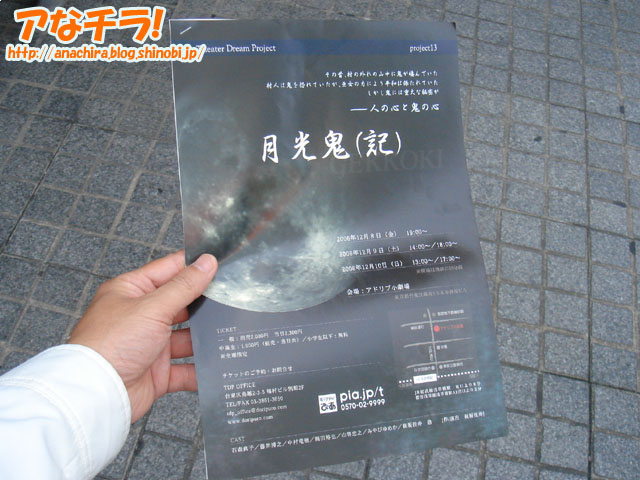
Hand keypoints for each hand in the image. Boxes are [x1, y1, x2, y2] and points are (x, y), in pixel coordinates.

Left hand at [68, 250, 216, 422]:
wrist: (95, 395)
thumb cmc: (110, 345)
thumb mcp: (152, 306)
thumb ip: (184, 286)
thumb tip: (206, 263)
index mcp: (132, 292)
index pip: (169, 270)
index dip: (194, 266)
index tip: (221, 262)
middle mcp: (140, 317)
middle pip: (181, 304)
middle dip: (205, 304)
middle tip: (233, 297)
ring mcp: (149, 345)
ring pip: (187, 338)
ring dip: (204, 338)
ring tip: (230, 332)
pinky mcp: (157, 373)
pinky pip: (185, 370)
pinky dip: (200, 370)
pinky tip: (217, 365)